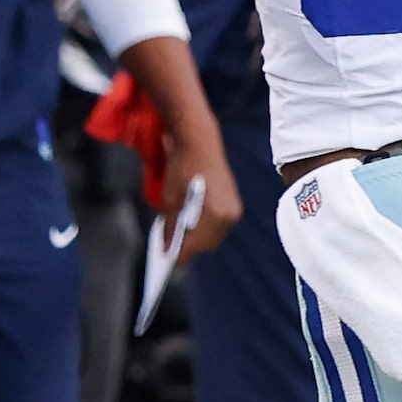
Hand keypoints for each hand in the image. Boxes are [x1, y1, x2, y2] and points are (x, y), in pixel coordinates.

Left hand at [160, 124, 243, 264]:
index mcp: (213, 214)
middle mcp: (228, 215)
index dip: (180, 255)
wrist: (200, 141)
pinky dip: (206, 227)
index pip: (195, 246)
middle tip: (172, 247)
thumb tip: (168, 247)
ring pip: (214, 236)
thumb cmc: (183, 166)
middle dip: (190, 247)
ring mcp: (234, 209)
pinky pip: (219, 225)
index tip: (168, 260)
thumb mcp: (170, 199)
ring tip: (181, 234)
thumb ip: (170, 226)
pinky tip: (192, 222)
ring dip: (199, 238)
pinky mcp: (234, 203)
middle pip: (207, 244)